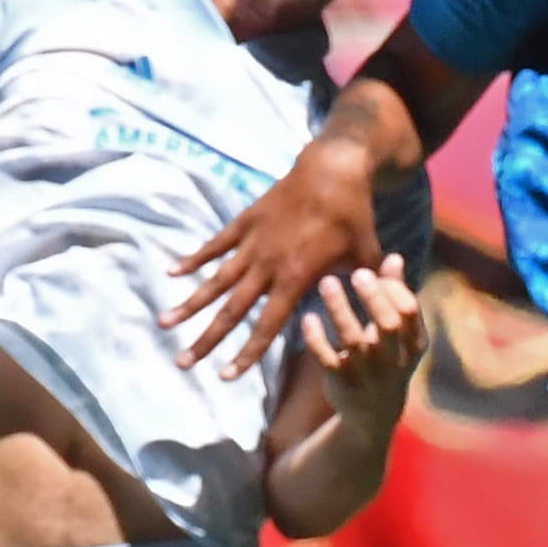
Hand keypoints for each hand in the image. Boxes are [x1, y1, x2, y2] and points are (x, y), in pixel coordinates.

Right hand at [170, 142, 379, 374]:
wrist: (333, 170)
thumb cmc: (353, 216)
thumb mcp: (365, 256)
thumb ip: (369, 290)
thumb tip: (383, 317)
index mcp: (295, 280)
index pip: (266, 327)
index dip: (246, 354)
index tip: (226, 376)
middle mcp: (268, 266)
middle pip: (231, 311)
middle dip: (206, 340)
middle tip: (183, 362)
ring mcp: (253, 243)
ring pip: (215, 280)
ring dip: (189, 303)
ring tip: (164, 323)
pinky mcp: (246, 222)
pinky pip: (215, 245)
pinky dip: (194, 259)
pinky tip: (172, 273)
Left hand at [301, 256, 425, 423]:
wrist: (373, 414)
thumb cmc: (386, 360)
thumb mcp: (398, 334)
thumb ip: (396, 294)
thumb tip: (395, 257)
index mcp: (413, 344)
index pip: (409, 310)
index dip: (392, 288)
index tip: (371, 272)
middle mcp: (394, 360)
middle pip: (388, 325)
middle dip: (373, 297)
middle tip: (356, 273)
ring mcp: (368, 374)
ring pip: (354, 340)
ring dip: (340, 309)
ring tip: (327, 283)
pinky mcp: (342, 384)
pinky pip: (327, 359)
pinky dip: (316, 338)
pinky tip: (308, 317)